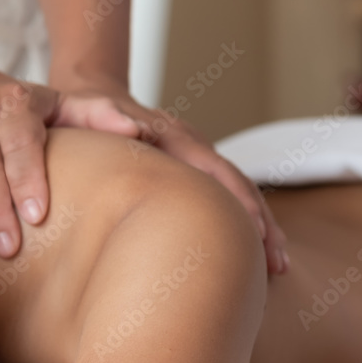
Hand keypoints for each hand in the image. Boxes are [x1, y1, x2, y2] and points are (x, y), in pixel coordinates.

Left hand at [48, 71, 288, 274]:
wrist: (91, 96)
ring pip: (235, 191)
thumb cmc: (84, 115)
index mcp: (170, 134)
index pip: (215, 171)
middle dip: (261, 222)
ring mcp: (194, 154)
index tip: (257, 234)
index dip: (238, 202)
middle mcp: (190, 143)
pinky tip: (253, 251)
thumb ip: (108, 118)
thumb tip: (135, 132)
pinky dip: (240, 220)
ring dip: (259, 226)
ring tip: (277, 266)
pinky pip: (222, 195)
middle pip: (236, 184)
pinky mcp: (191, 167)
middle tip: (278, 263)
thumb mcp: (88, 111)